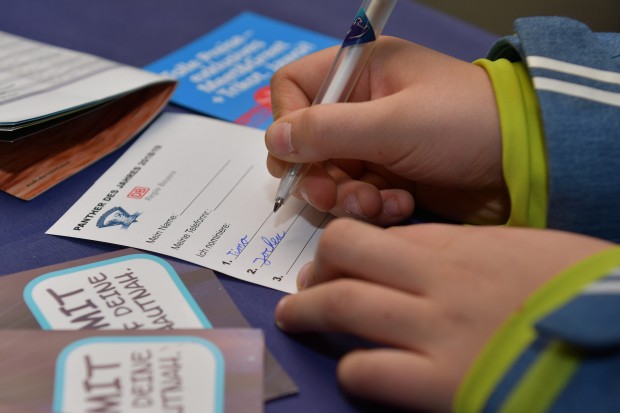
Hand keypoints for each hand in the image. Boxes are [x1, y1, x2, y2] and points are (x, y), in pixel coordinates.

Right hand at [265, 37, 505, 225]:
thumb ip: (328, 130)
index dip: (288, 123)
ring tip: (378, 203)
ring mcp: (373, 143)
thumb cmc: (465, 125)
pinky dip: (371, 205)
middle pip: (306, 141)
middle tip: (334, 196)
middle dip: (318, 174)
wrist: (526, 163)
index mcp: (360, 71)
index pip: (294, 89)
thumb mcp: (394, 123)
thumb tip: (274, 141)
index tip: (300, 156)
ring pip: (328, 175)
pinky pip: (356, 194)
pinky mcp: (388, 175)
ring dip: (345, 196)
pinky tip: (400, 205)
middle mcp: (361, 105)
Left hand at [274, 219, 613, 411]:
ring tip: (294, 317)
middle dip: (316, 268)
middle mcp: (435, 278)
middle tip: (306, 285)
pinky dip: (352, 367)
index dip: (346, 247)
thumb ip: (465, 253)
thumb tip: (430, 262)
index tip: (338, 260)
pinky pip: (369, 369)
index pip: (376, 233)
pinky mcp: (441, 382)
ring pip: (343, 304)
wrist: (616, 331)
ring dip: (308, 311)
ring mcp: (434, 328)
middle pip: (343, 253)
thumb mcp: (519, 251)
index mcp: (457, 244)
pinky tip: (354, 369)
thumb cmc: (576, 288)